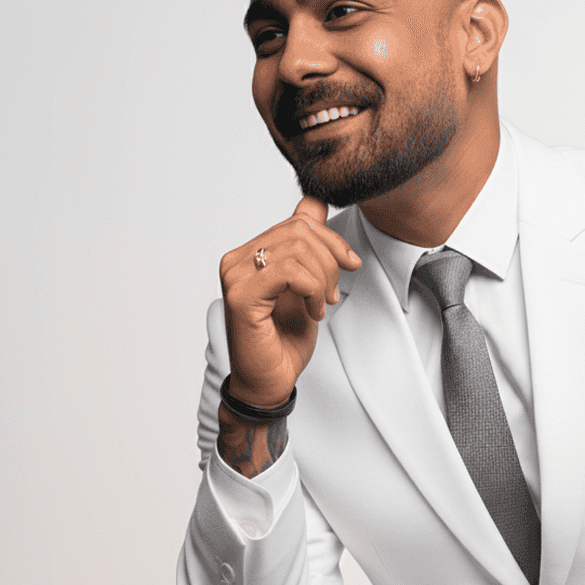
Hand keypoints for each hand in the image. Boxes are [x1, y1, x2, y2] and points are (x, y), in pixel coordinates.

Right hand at [219, 196, 360, 407]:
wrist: (270, 381)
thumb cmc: (284, 340)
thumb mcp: (307, 284)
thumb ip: (307, 246)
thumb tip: (315, 204)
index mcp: (250, 253)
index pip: (297, 221)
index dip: (331, 238)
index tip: (350, 264)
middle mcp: (236, 260)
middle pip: (299, 229)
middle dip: (331, 259)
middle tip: (334, 292)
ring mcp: (235, 276)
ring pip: (297, 248)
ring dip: (323, 278)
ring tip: (322, 303)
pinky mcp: (241, 295)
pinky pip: (290, 272)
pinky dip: (312, 290)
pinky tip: (313, 311)